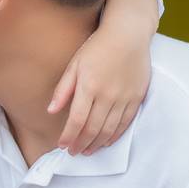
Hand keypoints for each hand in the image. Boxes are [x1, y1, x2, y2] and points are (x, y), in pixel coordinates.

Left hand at [48, 27, 150, 154]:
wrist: (128, 35)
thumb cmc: (98, 47)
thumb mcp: (74, 64)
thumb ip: (63, 89)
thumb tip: (51, 110)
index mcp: (89, 86)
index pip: (76, 120)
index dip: (68, 136)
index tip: (62, 145)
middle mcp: (107, 95)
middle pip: (92, 129)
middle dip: (81, 144)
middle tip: (73, 152)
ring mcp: (124, 98)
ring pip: (109, 130)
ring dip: (97, 144)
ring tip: (87, 151)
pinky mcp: (137, 98)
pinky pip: (126, 123)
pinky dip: (115, 136)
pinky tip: (106, 141)